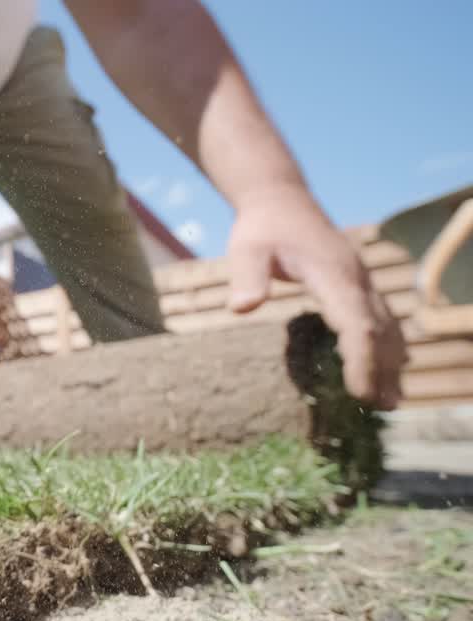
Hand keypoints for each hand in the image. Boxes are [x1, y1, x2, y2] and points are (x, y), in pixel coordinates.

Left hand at [225, 184, 408, 409]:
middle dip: (383, 368)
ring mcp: (360, 279)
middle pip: (379, 329)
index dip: (362, 359)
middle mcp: (356, 278)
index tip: (360, 391)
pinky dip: (386, 345)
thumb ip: (247, 277)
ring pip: (386, 324)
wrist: (280, 199)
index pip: (357, 323)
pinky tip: (387, 368)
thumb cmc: (262, 227)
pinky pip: (380, 317)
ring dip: (391, 360)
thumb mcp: (246, 248)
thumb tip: (242, 308)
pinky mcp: (357, 283)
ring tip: (392, 400)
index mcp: (333, 273)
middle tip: (382, 407)